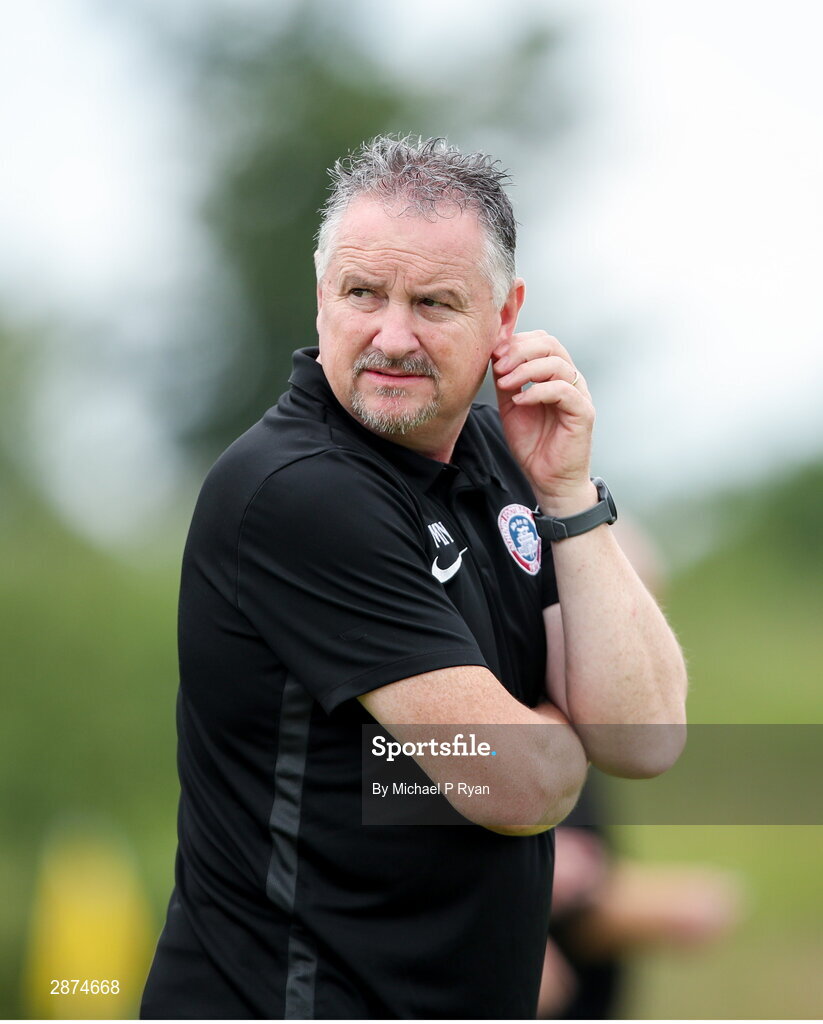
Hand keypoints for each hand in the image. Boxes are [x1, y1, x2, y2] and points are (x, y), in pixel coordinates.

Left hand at [492, 331, 595, 512]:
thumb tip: (494, 355)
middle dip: (520, 351)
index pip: (542, 341)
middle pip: (551, 345)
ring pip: (557, 363)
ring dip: (525, 369)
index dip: (517, 342)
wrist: (548, 480)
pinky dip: (538, 391)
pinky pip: (563, 390)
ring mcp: (579, 395)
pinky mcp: (583, 413)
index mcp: (555, 375)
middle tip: (499, 366)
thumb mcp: (511, 406)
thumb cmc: (533, 445)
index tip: (494, 355)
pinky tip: (520, 402)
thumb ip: (507, 381)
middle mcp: (570, 380)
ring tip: (505, 384)